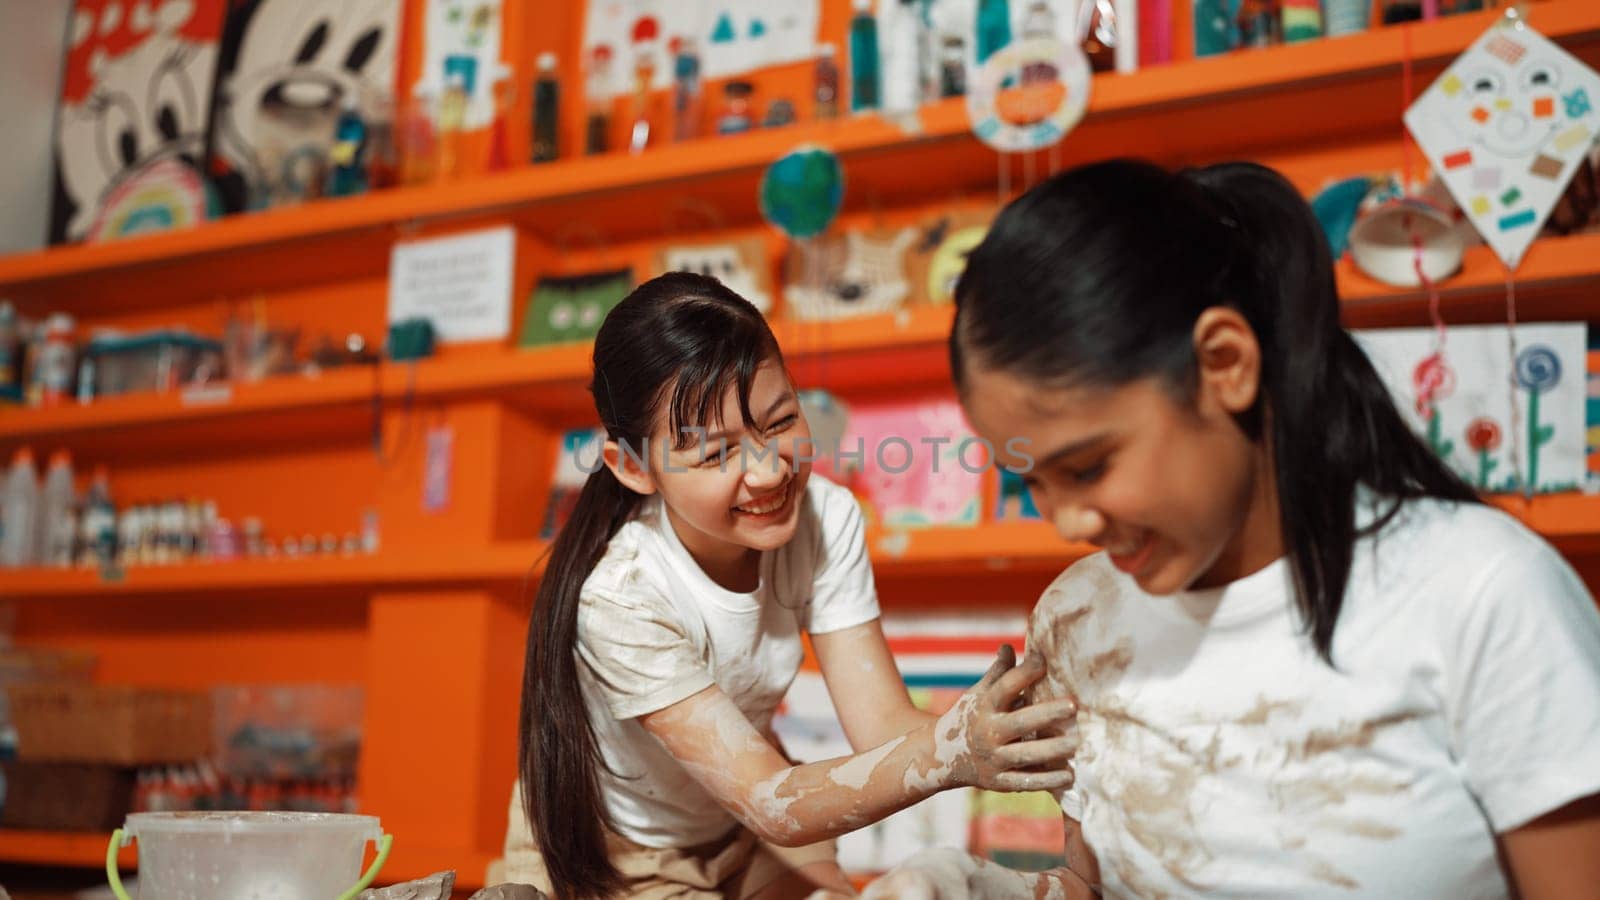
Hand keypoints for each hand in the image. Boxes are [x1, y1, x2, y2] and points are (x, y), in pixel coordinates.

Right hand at [936, 645, 1078, 792]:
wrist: (940, 756)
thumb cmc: (970, 716)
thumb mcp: (979, 693)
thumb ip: (998, 673)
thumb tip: (1009, 646)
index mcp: (985, 706)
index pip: (1005, 686)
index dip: (1025, 671)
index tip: (1044, 661)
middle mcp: (988, 732)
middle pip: (1020, 722)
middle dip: (1047, 714)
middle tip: (1073, 706)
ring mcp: (993, 759)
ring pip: (1025, 755)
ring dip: (1052, 750)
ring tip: (1077, 743)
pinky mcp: (998, 782)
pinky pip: (1025, 782)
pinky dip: (1047, 780)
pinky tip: (1069, 776)